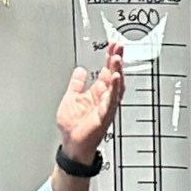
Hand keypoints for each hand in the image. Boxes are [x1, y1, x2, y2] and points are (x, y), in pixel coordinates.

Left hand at [54, 43, 124, 166]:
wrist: (72, 145)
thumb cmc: (73, 127)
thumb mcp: (70, 98)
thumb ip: (76, 84)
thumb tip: (79, 71)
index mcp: (97, 93)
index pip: (106, 72)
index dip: (109, 58)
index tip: (112, 45)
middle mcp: (104, 99)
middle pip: (113, 75)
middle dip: (116, 60)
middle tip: (119, 47)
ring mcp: (106, 107)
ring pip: (115, 86)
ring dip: (117, 71)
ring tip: (117, 58)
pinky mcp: (105, 115)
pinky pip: (112, 100)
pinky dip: (114, 88)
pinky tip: (116, 78)